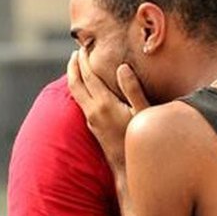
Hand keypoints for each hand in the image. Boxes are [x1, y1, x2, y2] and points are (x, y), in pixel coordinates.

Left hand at [66, 48, 148, 170]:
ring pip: (76, 94)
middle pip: (75, 84)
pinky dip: (80, 88)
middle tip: (76, 51)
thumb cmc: (140, 140)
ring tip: (78, 64)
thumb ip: (133, 89)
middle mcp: (93, 112)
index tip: (85, 46)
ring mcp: (91, 120)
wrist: (128, 169)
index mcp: (104, 104)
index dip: (85, 59)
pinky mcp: (92, 127)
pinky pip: (81, 101)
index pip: (89, 76)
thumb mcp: (142, 113)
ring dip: (74, 77)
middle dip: (74, 66)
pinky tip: (87, 86)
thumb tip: (122, 67)